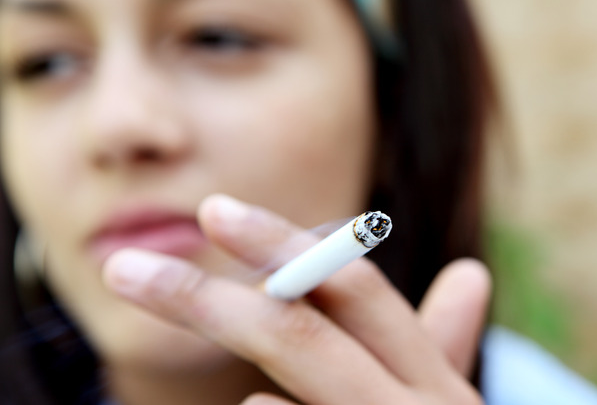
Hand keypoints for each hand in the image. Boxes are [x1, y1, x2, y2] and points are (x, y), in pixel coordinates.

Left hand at [102, 194, 491, 404]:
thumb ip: (442, 345)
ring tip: (227, 371)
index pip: (356, 291)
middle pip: (297, 333)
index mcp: (436, 382)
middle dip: (204, 298)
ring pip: (276, 394)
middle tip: (125, 269)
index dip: (283, 244)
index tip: (214, 211)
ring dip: (241, 382)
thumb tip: (470, 273)